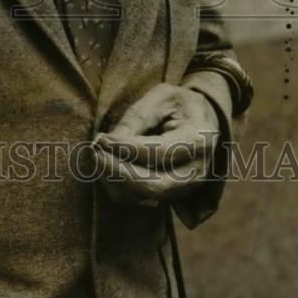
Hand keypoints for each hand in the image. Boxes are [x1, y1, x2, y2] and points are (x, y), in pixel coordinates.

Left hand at [93, 83, 219, 206]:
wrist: (202, 118)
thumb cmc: (179, 104)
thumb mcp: (161, 97)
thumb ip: (138, 117)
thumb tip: (110, 141)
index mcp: (198, 140)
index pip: (158, 153)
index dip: (126, 149)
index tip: (101, 139)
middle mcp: (196, 171)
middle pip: (155, 186)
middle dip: (119, 172)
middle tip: (95, 153)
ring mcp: (187, 188)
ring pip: (146, 197)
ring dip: (116, 181)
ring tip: (98, 156)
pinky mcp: (173, 195)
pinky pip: (142, 200)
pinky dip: (119, 187)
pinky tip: (107, 166)